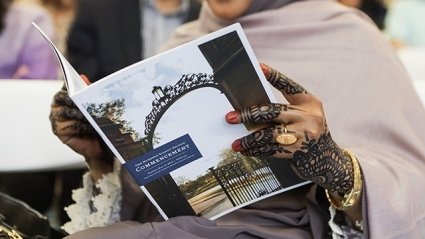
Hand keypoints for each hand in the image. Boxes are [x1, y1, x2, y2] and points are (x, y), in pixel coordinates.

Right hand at [49, 81, 112, 180]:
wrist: (98, 144)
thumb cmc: (97, 122)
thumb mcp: (96, 105)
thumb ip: (89, 91)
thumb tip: (83, 77)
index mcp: (67, 94)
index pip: (66, 85)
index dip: (71, 84)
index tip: (79, 85)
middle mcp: (58, 104)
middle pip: (62, 97)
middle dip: (75, 99)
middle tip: (86, 102)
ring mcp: (56, 117)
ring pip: (65, 111)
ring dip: (80, 114)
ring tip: (92, 117)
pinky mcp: (58, 130)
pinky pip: (68, 125)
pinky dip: (81, 126)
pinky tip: (91, 128)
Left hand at [225, 63, 353, 195]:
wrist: (327, 159)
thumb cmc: (309, 131)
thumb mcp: (305, 115)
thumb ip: (284, 109)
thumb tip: (252, 107)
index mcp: (309, 103)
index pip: (289, 86)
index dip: (274, 76)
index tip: (259, 67)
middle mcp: (308, 117)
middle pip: (272, 112)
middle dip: (248, 114)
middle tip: (230, 118)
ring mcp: (303, 135)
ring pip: (268, 135)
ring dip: (249, 140)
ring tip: (236, 143)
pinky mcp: (297, 152)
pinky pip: (270, 150)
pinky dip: (256, 151)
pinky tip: (246, 150)